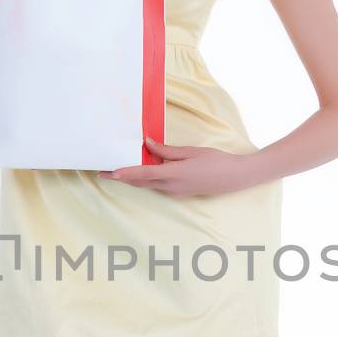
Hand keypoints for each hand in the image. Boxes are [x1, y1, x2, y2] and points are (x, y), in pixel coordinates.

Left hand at [97, 137, 253, 195]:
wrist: (234, 177)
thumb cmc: (215, 161)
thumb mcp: (190, 151)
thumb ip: (166, 150)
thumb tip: (147, 144)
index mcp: (174, 174)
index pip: (143, 174)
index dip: (125, 173)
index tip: (110, 172)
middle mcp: (171, 187)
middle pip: (140, 182)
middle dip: (121, 178)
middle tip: (103, 171)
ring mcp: (174, 192)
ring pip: (147, 185)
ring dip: (131, 179)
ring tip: (115, 171)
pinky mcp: (178, 192)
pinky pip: (156, 185)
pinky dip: (145, 179)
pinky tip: (139, 172)